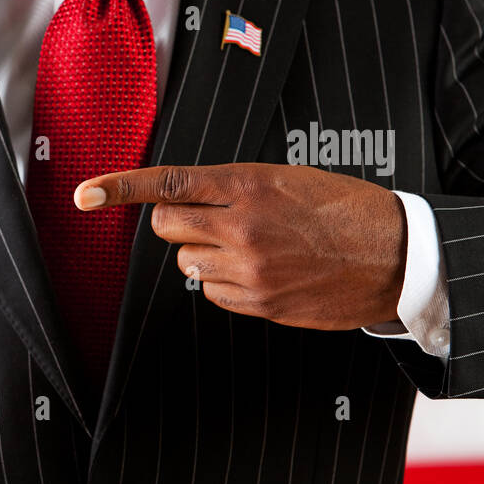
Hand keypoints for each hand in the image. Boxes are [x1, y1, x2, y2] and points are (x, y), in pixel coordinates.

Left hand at [73, 163, 406, 329]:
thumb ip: (233, 188)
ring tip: (253, 247)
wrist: (397, 257)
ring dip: (205, 255)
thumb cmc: (346, 210)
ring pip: (186, 263)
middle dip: (176, 223)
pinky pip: (211, 292)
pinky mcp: (258, 303)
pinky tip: (262, 272)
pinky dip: (225, 283)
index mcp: (250, 185)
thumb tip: (184, 201)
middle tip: (212, 219)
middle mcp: (242, 227)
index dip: (120, 187)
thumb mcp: (289, 180)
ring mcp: (249, 270)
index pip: (170, 183)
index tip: (86, 193)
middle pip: (165, 227)